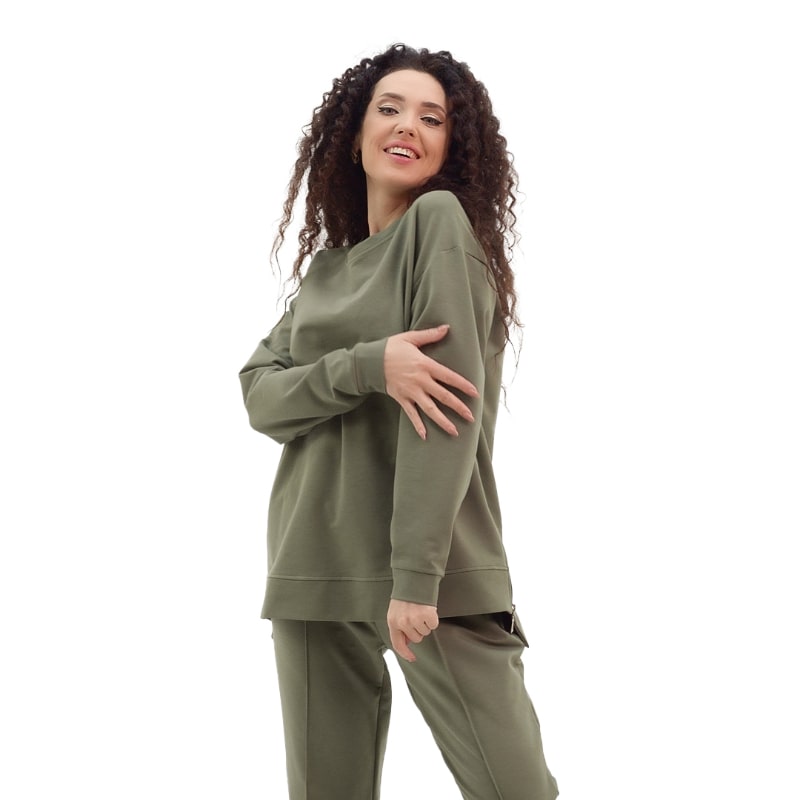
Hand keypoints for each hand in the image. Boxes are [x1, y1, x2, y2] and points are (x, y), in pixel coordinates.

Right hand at [384, 325, 478, 439]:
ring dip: (443, 421)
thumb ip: (430, 335)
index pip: (449, 377)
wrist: (370, 361)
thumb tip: (447, 327)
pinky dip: (418, 425)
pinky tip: (425, 436)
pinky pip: (411, 414)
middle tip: (471, 417)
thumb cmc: (391, 348)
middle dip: (459, 407)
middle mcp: (420, 381)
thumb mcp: (410, 338)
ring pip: (430, 409)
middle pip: (443, 396)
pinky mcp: (402, 399)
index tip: (475, 393)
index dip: (463, 385)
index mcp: (425, 365)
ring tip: (455, 432)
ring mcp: (411, 392)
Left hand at [387, 599, 438, 662]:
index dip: (405, 653)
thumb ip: (399, 627)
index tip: (412, 658)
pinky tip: (428, 609)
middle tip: (416, 615)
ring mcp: (415, 619)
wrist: (414, 579)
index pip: (397, 643)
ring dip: (425, 623)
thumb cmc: (405, 595)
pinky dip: (433, 618)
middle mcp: (403, 622)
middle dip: (418, 629)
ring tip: (421, 610)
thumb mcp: (396, 611)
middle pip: (416, 638)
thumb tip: (407, 643)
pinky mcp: (427, 615)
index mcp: (393, 621)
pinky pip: (433, 625)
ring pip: (425, 632)